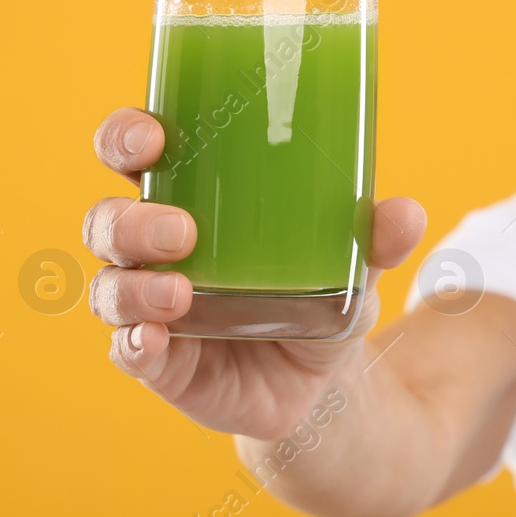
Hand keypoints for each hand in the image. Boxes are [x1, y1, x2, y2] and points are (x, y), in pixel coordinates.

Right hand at [83, 108, 425, 438]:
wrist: (321, 381)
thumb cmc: (320, 292)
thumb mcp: (354, 262)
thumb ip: (376, 238)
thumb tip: (407, 213)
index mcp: (191, 196)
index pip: (135, 153)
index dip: (126, 137)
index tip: (151, 135)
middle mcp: (155, 248)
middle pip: (108, 219)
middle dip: (130, 219)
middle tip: (180, 228)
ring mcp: (150, 305)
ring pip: (110, 285)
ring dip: (133, 285)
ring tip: (179, 293)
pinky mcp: (160, 361)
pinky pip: (128, 350)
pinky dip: (134, 344)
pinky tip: (152, 340)